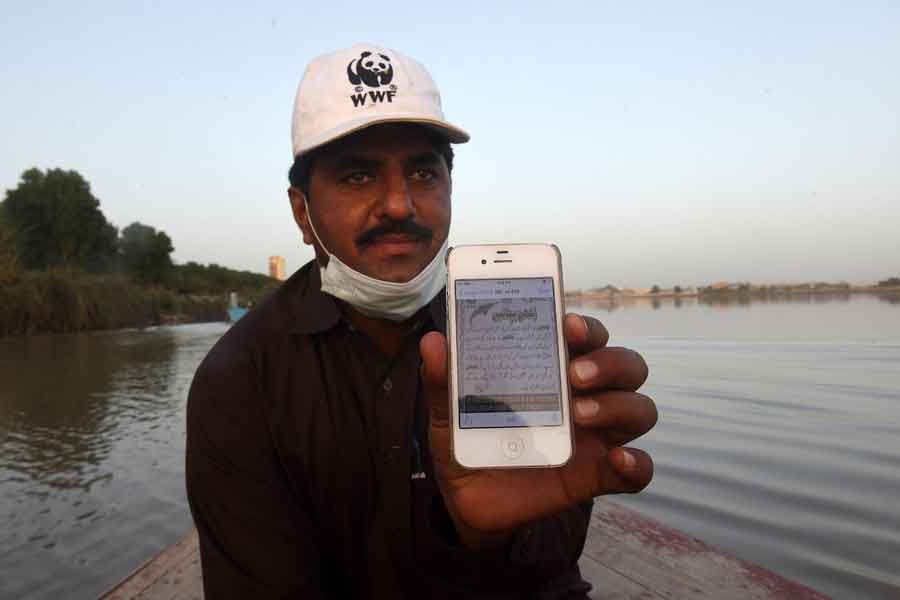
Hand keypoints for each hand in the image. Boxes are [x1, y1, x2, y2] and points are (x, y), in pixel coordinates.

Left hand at [421, 313, 656, 538]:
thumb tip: (434, 342)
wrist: (467, 499)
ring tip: (578, 414)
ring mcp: (596, 435)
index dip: (585, 326)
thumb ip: (443, 379)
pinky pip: (637, 469)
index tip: (567, 325)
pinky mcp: (598, 475)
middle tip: (573, 375)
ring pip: (638, 408)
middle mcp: (585, 395)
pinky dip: (637, 463)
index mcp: (554, 367)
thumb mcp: (448, 411)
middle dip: (608, 363)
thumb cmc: (468, 439)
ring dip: (617, 405)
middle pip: (625, 365)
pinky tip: (619, 460)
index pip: (585, 336)